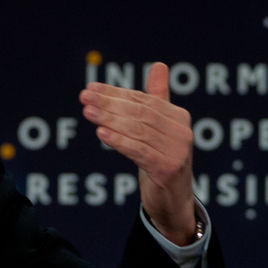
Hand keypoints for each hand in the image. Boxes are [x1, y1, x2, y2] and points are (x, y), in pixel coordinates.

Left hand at [79, 62, 198, 243]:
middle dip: (109, 104)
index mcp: (179, 117)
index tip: (91, 89)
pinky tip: (101, 133)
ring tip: (87, 112)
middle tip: (85, 98)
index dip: (116, 93)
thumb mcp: (159, 130)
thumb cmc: (161, 161)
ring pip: (137, 130)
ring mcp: (177, 152)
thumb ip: (158, 99)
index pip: (143, 100)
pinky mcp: (168, 169)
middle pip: (140, 113)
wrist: (173, 202)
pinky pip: (139, 151)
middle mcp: (182, 132)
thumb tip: (160, 65)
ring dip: (110, 119)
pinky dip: (120, 141)